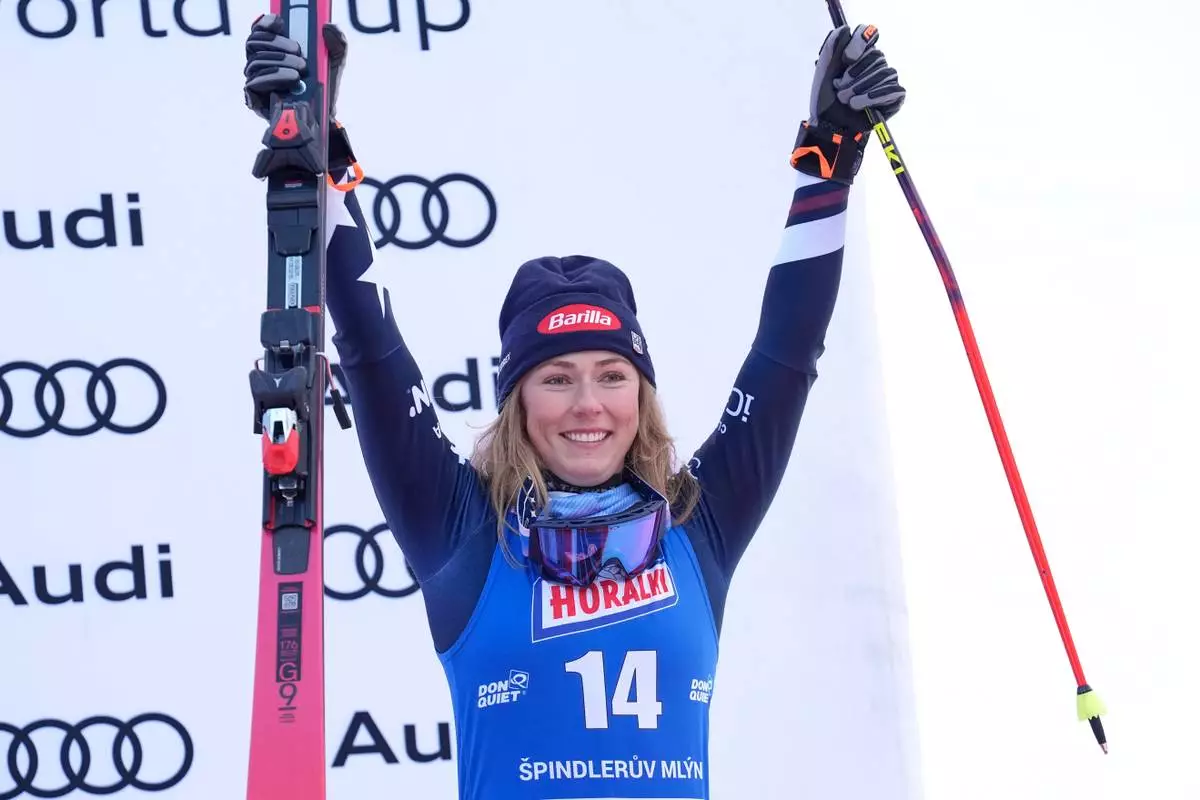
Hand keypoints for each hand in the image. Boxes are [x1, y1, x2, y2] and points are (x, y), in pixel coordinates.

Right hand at [243, 14, 347, 120]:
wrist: (325, 116)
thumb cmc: (323, 87)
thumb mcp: (334, 62)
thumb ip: (337, 43)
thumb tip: (327, 27)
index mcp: (274, 49)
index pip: (259, 30)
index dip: (265, 23)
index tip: (280, 22)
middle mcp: (261, 63)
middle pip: (254, 43)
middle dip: (276, 43)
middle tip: (298, 51)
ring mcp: (256, 81)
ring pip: (255, 62)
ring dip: (279, 62)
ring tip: (300, 70)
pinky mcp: (255, 99)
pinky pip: (252, 84)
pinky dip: (273, 78)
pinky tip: (292, 79)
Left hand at [791, 24, 905, 183]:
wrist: (830, 129)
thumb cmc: (825, 103)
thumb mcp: (823, 73)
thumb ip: (832, 48)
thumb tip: (847, 30)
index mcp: (858, 55)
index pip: (869, 34)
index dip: (860, 43)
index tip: (847, 58)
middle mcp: (874, 65)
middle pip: (876, 56)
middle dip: (854, 75)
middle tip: (840, 91)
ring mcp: (886, 81)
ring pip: (884, 72)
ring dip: (861, 89)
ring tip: (847, 102)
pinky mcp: (895, 98)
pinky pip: (892, 90)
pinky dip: (873, 97)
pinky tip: (859, 105)